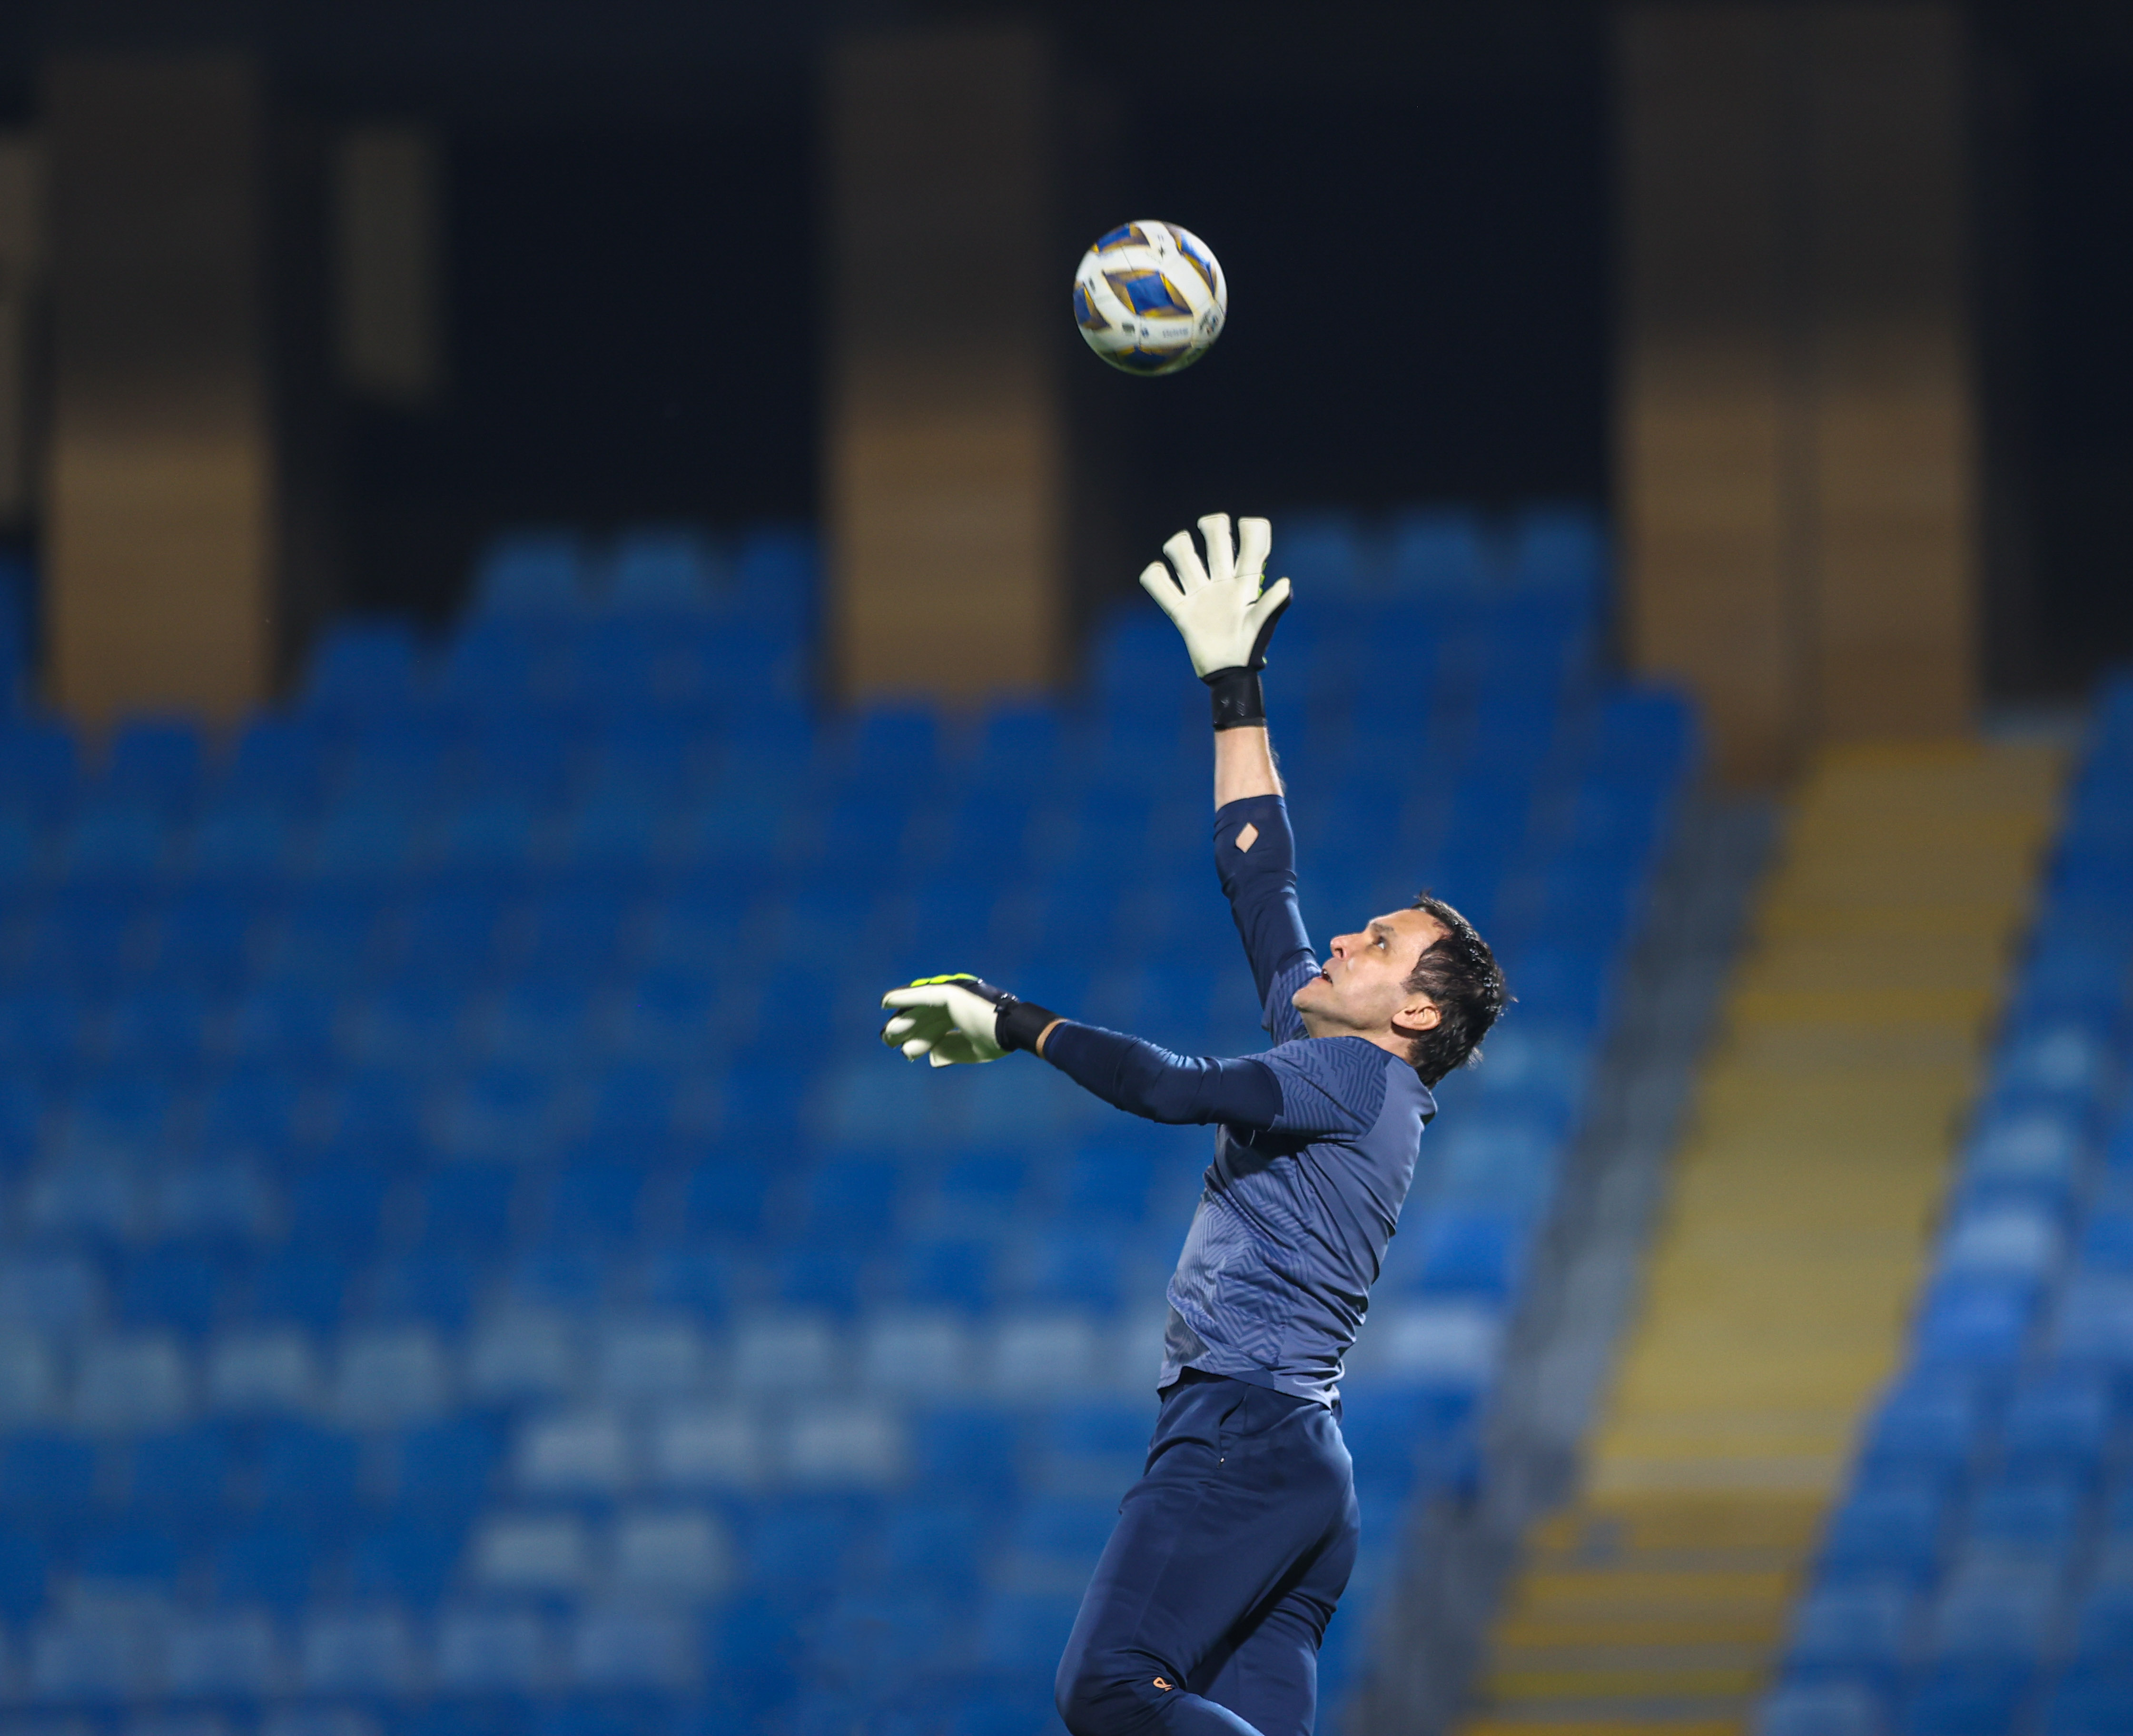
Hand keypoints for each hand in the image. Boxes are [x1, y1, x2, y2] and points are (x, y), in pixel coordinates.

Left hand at [881, 974, 1018, 1066]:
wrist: (1013, 1030)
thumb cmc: (998, 1040)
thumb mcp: (971, 1051)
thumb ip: (951, 1051)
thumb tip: (932, 1059)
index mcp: (964, 1016)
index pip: (937, 1027)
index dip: (922, 1040)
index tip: (907, 1053)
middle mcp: (957, 1003)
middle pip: (926, 1017)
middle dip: (908, 1030)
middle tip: (889, 1043)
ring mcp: (954, 995)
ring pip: (921, 1009)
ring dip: (904, 1021)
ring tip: (887, 1035)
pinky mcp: (950, 992)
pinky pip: (922, 995)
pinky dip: (903, 997)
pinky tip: (885, 1002)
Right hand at [1139, 513, 1291, 680]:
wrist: (1227, 674)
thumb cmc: (1248, 650)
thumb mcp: (1261, 626)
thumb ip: (1271, 604)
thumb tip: (1285, 583)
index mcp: (1245, 582)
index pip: (1252, 544)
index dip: (1251, 528)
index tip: (1245, 526)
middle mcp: (1221, 581)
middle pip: (1215, 536)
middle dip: (1212, 525)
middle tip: (1208, 528)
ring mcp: (1199, 593)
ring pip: (1182, 552)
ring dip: (1178, 545)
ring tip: (1180, 557)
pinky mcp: (1180, 610)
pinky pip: (1158, 585)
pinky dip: (1153, 576)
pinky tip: (1160, 579)